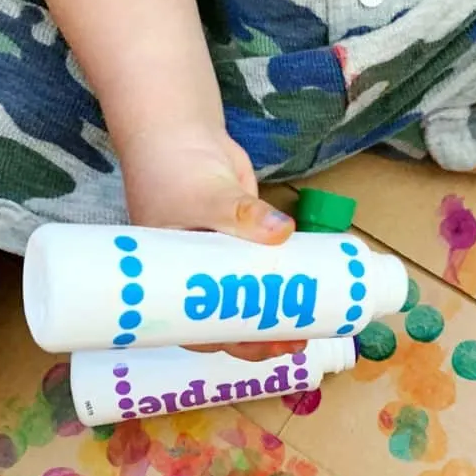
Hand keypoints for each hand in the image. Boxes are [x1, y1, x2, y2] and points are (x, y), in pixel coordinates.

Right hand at [121, 127, 304, 361]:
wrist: (177, 128)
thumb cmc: (171, 166)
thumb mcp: (203, 195)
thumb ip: (242, 212)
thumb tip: (282, 232)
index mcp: (168, 282)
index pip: (194, 327)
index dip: (227, 343)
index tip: (258, 347)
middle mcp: (191, 278)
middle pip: (225, 321)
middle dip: (259, 336)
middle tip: (294, 343)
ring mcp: (217, 260)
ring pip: (247, 298)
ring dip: (275, 314)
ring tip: (307, 326)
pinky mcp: (242, 240)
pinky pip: (263, 268)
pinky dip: (282, 281)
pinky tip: (307, 291)